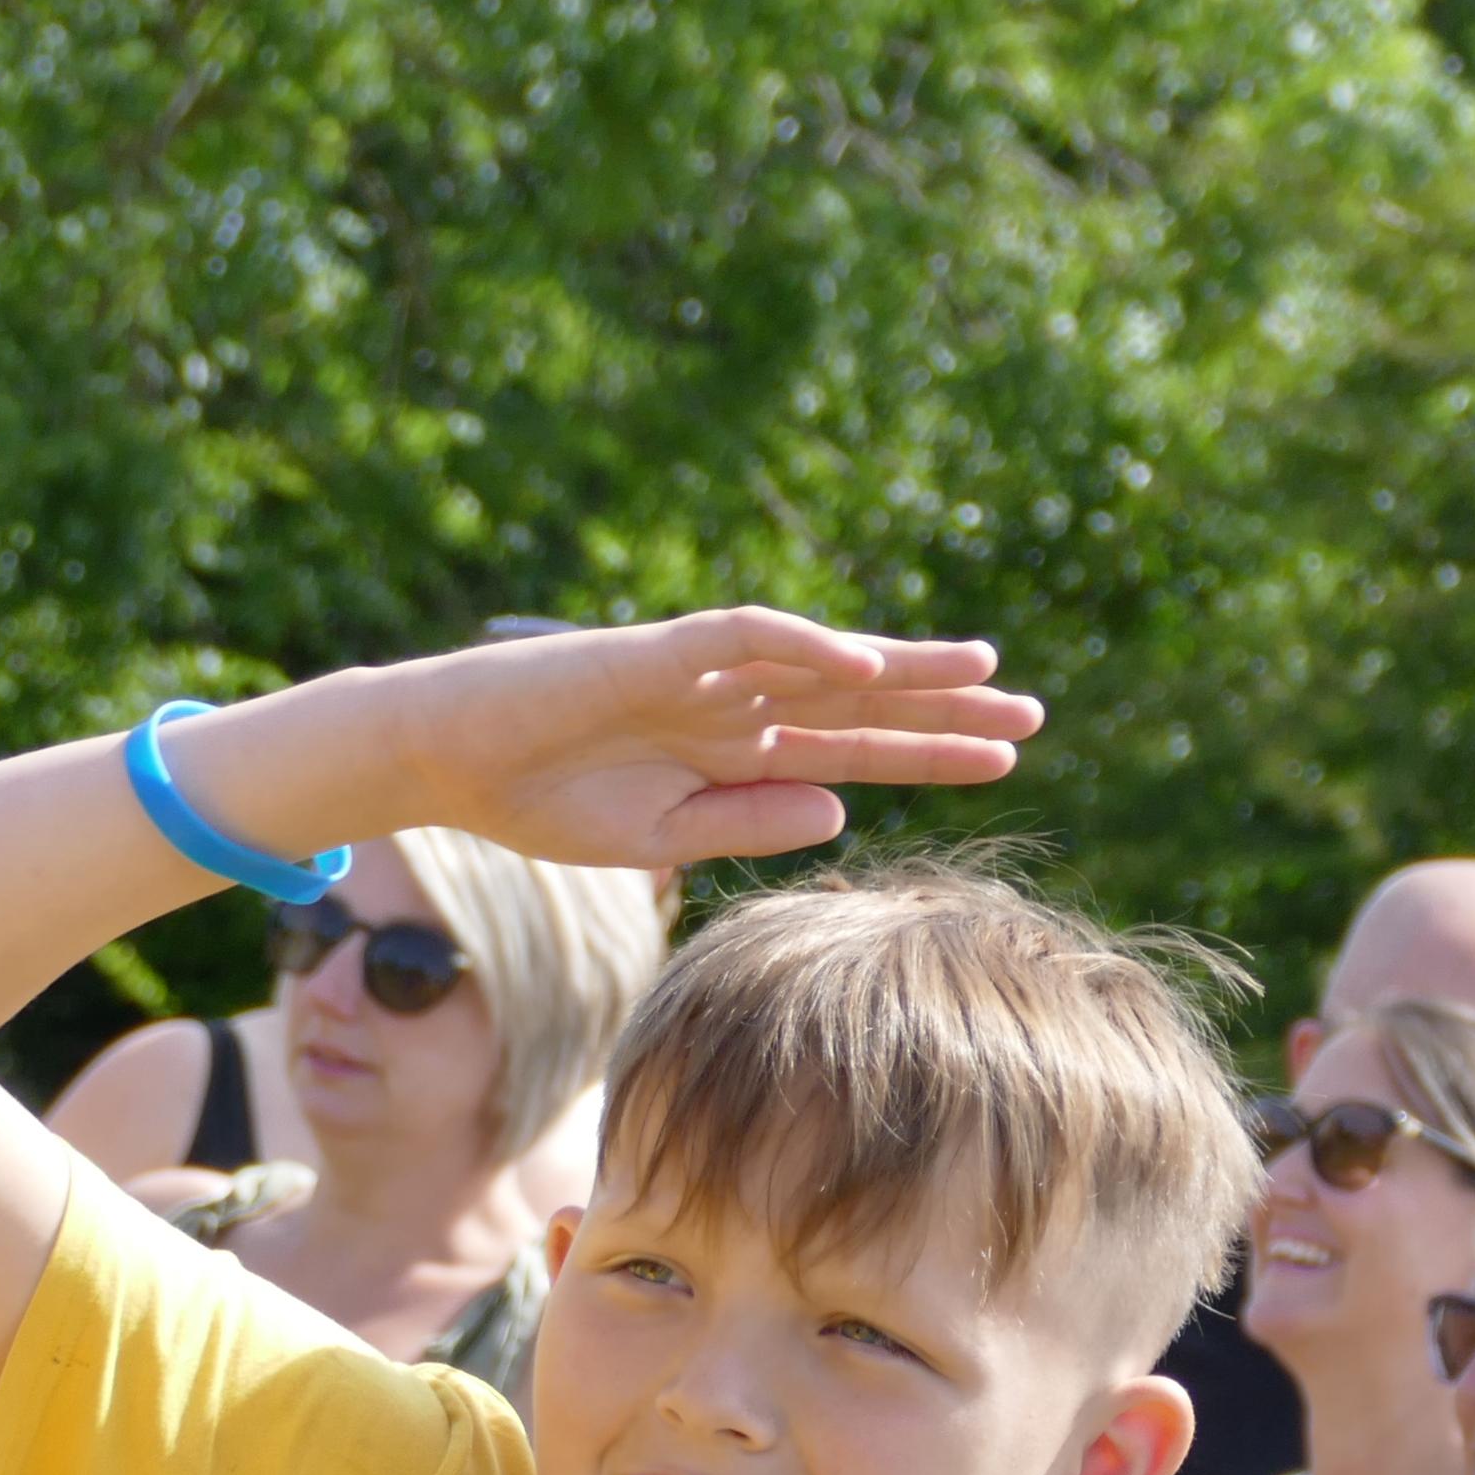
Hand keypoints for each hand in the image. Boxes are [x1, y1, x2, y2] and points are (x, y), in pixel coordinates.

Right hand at [350, 608, 1046, 871]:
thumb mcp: (657, 838)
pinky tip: (864, 661)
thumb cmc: (535, 803)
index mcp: (732, 753)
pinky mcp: (657, 648)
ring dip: (900, 666)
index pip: (851, 750)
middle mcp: (733, 705)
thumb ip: (747, 823)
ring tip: (982, 670)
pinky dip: (803, 644)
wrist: (443, 760)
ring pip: (821, 661)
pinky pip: (746, 636)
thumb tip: (847, 810)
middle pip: (857, 701)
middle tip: (1031, 715)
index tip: (1003, 762)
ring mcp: (701, 672)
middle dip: (941, 706)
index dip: (926, 753)